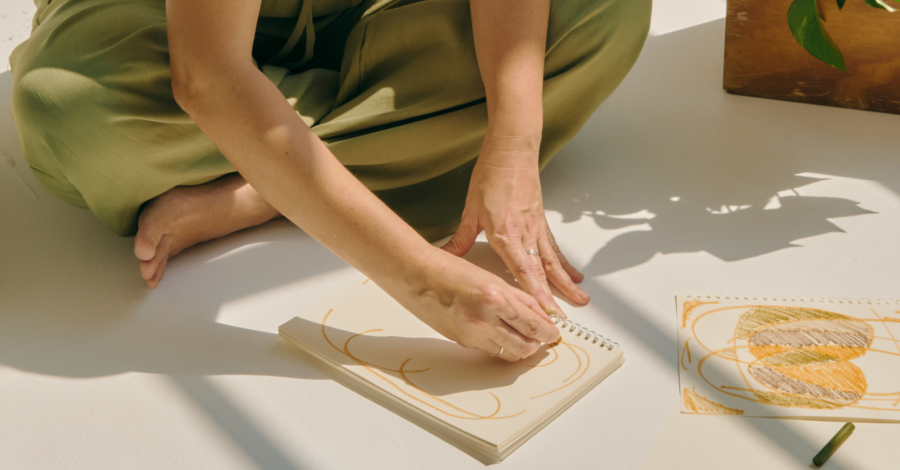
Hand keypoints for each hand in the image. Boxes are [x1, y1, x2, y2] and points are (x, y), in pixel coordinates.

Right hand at [382, 247, 560, 361]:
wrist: (416, 276)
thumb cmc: (448, 270)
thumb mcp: (490, 278)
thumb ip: (517, 297)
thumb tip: (539, 313)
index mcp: (495, 298)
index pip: (533, 324)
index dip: (548, 332)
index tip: (554, 332)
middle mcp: (484, 320)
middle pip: (524, 345)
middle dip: (538, 344)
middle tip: (544, 338)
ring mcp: (472, 334)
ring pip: (508, 352)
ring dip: (521, 348)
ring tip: (526, 339)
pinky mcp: (462, 342)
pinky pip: (490, 350)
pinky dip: (501, 345)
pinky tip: (503, 335)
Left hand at [442, 137, 589, 316]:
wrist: (512, 151)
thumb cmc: (491, 175)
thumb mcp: (470, 209)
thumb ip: (461, 239)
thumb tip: (446, 256)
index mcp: (505, 233)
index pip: (522, 270)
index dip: (534, 293)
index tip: (544, 312)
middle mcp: (525, 233)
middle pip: (542, 271)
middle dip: (555, 296)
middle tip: (565, 318)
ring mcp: (536, 228)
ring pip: (553, 262)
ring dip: (567, 283)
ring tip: (581, 300)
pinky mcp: (541, 223)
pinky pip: (554, 249)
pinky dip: (565, 264)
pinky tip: (574, 275)